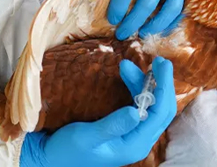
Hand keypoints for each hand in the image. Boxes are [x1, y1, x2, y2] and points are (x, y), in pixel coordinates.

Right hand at [20, 57, 176, 166]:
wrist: (52, 158)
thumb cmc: (67, 150)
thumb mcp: (86, 137)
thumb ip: (112, 125)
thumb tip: (136, 111)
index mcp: (135, 145)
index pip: (160, 113)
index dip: (164, 86)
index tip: (162, 64)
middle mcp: (139, 141)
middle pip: (161, 109)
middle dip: (160, 83)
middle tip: (157, 60)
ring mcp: (133, 136)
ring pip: (150, 106)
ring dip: (144, 84)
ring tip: (129, 65)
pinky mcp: (125, 130)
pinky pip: (139, 107)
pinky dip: (136, 89)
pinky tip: (127, 77)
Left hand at [107, 0, 195, 39]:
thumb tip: (108, 0)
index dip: (119, 6)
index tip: (112, 18)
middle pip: (148, 2)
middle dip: (133, 21)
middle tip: (122, 34)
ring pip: (170, 7)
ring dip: (156, 24)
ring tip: (143, 33)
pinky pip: (182, 6)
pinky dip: (172, 20)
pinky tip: (161, 28)